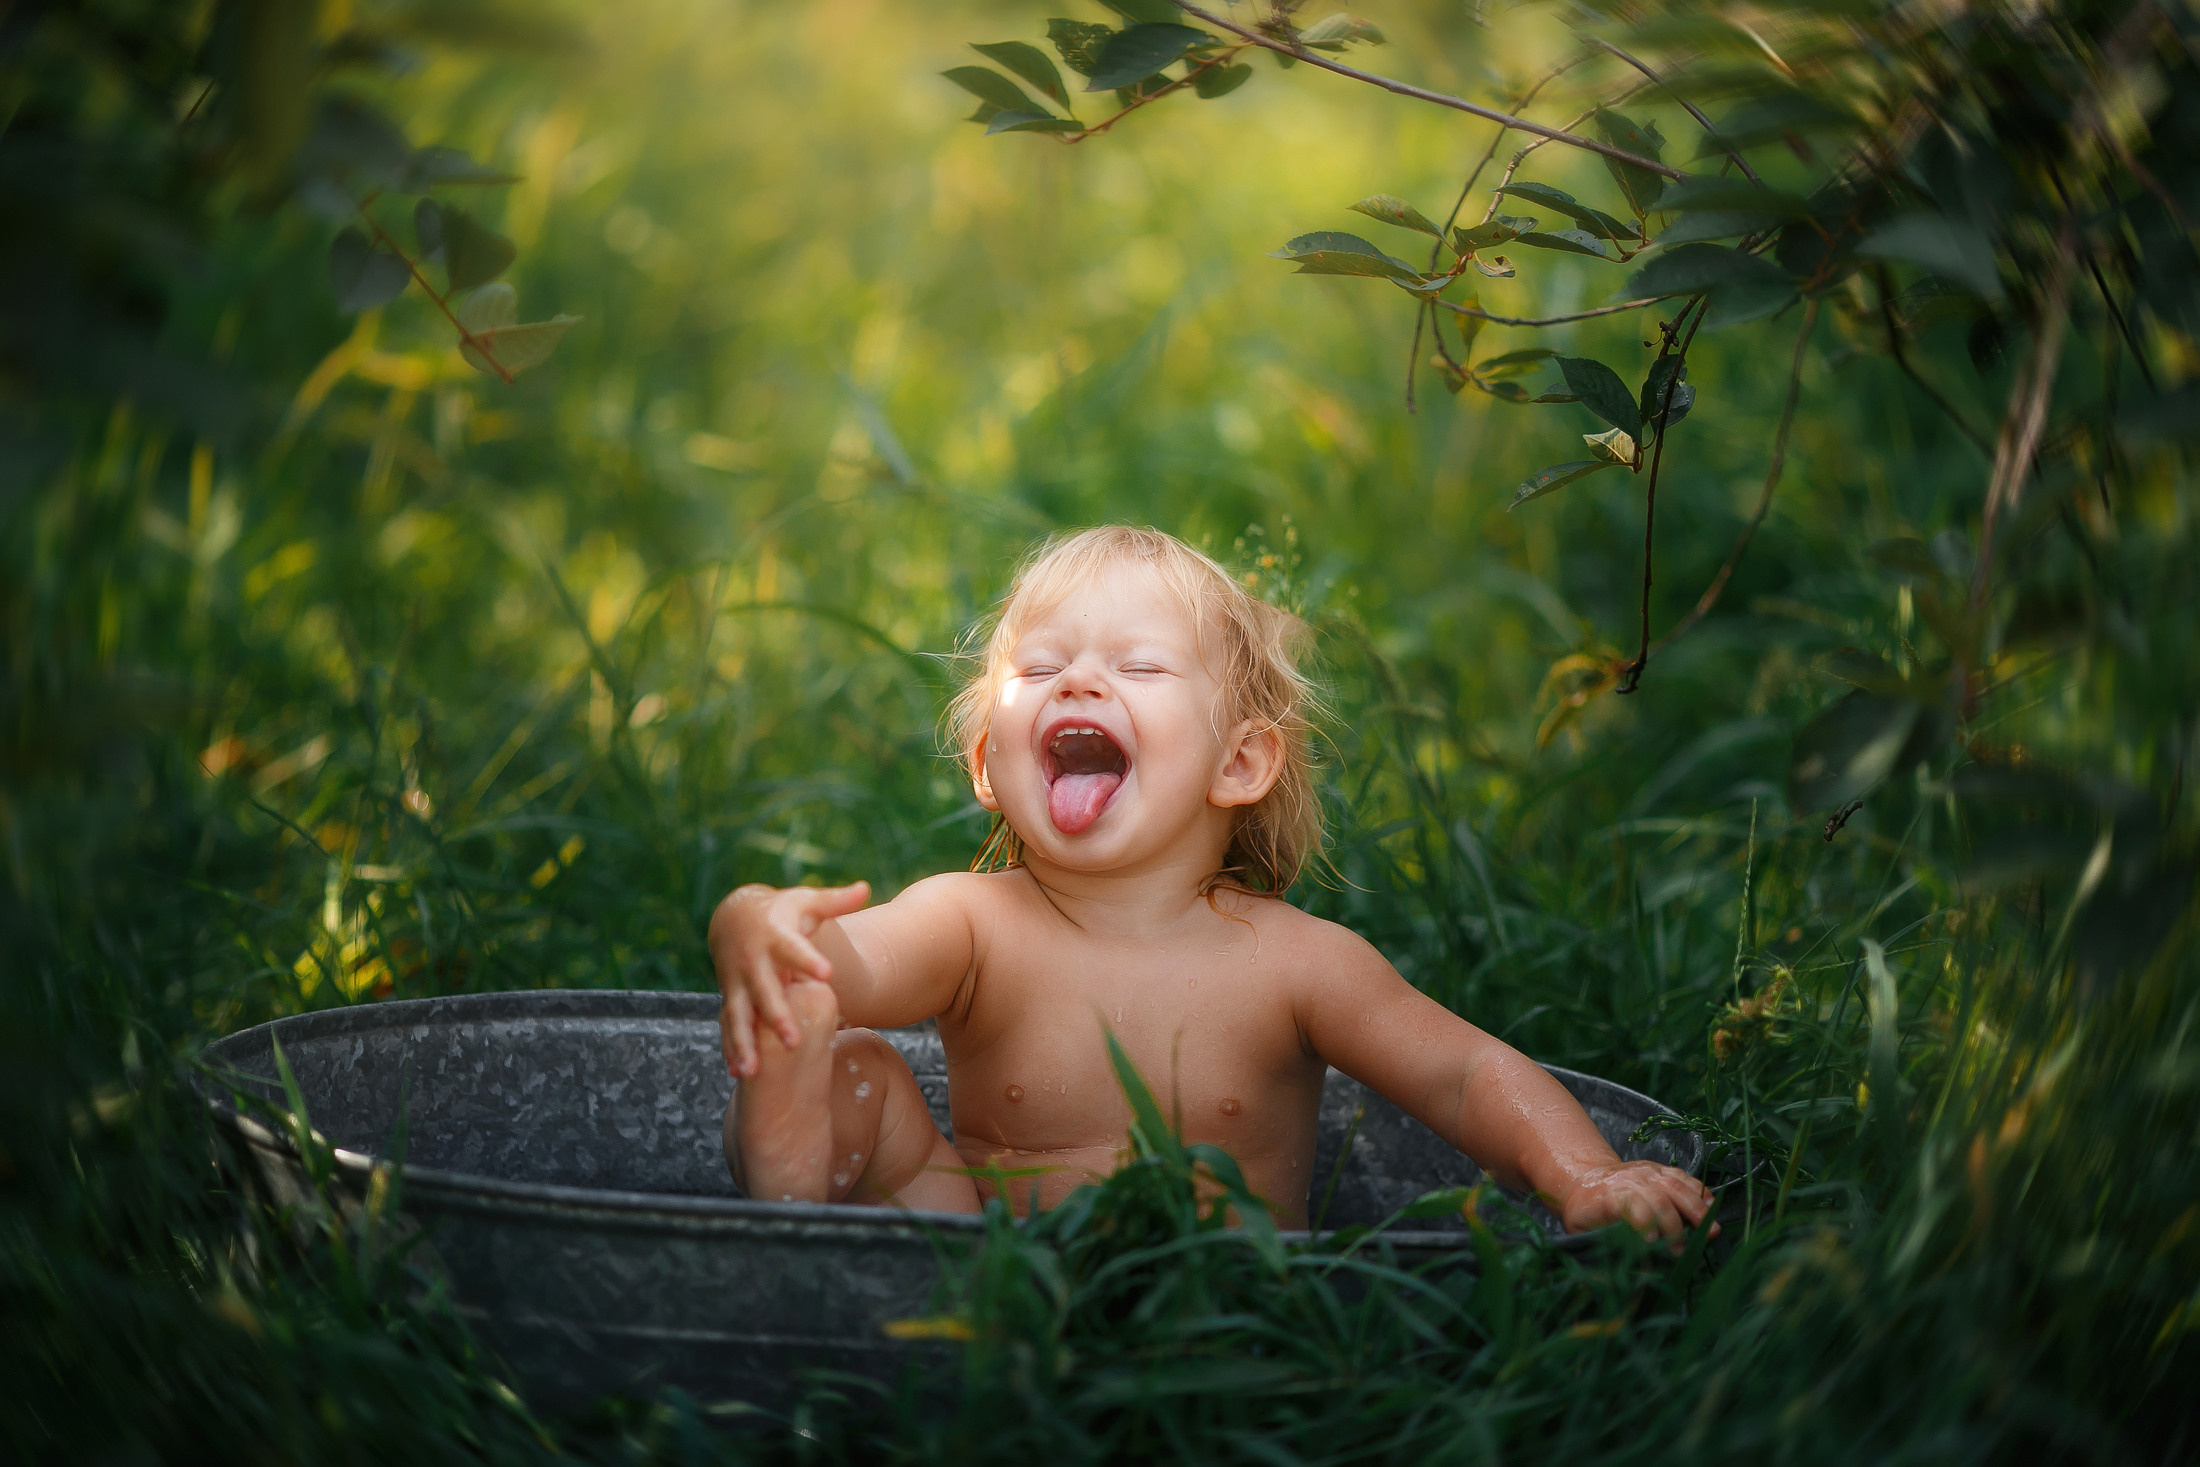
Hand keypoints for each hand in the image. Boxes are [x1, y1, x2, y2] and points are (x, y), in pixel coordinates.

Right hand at [707, 880, 869, 1076]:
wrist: (732, 918)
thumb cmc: (781, 911)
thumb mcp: (806, 901)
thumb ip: (835, 901)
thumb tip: (866, 887)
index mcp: (776, 937)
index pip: (794, 950)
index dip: (809, 961)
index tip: (828, 974)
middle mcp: (754, 963)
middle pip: (766, 992)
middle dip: (777, 1017)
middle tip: (793, 1042)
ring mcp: (738, 983)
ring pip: (740, 1016)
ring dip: (745, 1043)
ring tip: (752, 1071)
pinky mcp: (731, 998)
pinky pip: (729, 1026)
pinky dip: (731, 1049)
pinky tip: (738, 1074)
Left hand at [1557, 1160, 1717, 1249]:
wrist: (1585, 1179)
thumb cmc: (1585, 1211)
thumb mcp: (1579, 1231)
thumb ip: (1596, 1250)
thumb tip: (1615, 1277)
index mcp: (1607, 1195)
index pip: (1628, 1203)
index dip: (1641, 1220)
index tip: (1651, 1242)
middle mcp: (1629, 1180)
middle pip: (1657, 1196)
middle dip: (1672, 1224)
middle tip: (1681, 1251)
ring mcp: (1646, 1172)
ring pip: (1674, 1186)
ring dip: (1696, 1209)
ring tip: (1712, 1231)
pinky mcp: (1659, 1170)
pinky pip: (1683, 1178)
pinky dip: (1699, 1192)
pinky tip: (1711, 1208)